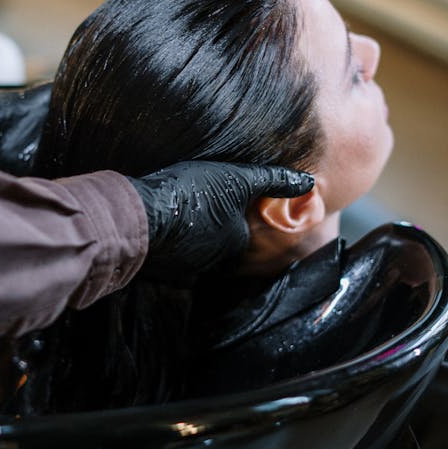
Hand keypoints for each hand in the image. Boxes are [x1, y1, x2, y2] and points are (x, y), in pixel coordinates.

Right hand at [128, 161, 313, 282]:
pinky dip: (168, 245)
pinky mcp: (160, 268)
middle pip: (216, 245)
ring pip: (193, 252)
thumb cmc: (191, 194)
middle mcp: (213, 262)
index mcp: (234, 242)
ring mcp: (185, 268)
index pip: (240, 232)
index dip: (230, 217)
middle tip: (198, 209)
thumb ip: (272, 181)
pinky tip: (160, 228)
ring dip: (189, 238)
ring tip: (179, 215)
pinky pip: (170, 257)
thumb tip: (308, 182)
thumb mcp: (236, 180)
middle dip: (209, 231)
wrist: (139, 215)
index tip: (218, 203)